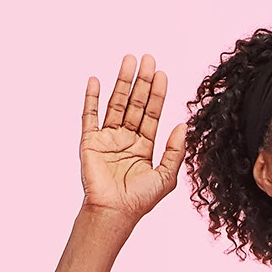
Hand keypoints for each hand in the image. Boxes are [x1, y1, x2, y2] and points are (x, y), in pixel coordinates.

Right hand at [80, 54, 187, 220]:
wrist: (113, 212)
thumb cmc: (138, 201)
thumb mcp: (166, 176)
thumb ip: (175, 151)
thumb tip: (182, 126)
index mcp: (143, 146)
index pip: (152, 113)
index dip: (158, 94)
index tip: (162, 74)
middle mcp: (125, 139)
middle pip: (135, 103)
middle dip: (142, 81)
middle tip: (148, 59)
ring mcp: (107, 139)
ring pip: (115, 104)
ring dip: (121, 82)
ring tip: (128, 61)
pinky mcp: (90, 142)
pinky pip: (90, 116)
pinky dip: (92, 98)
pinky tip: (96, 81)